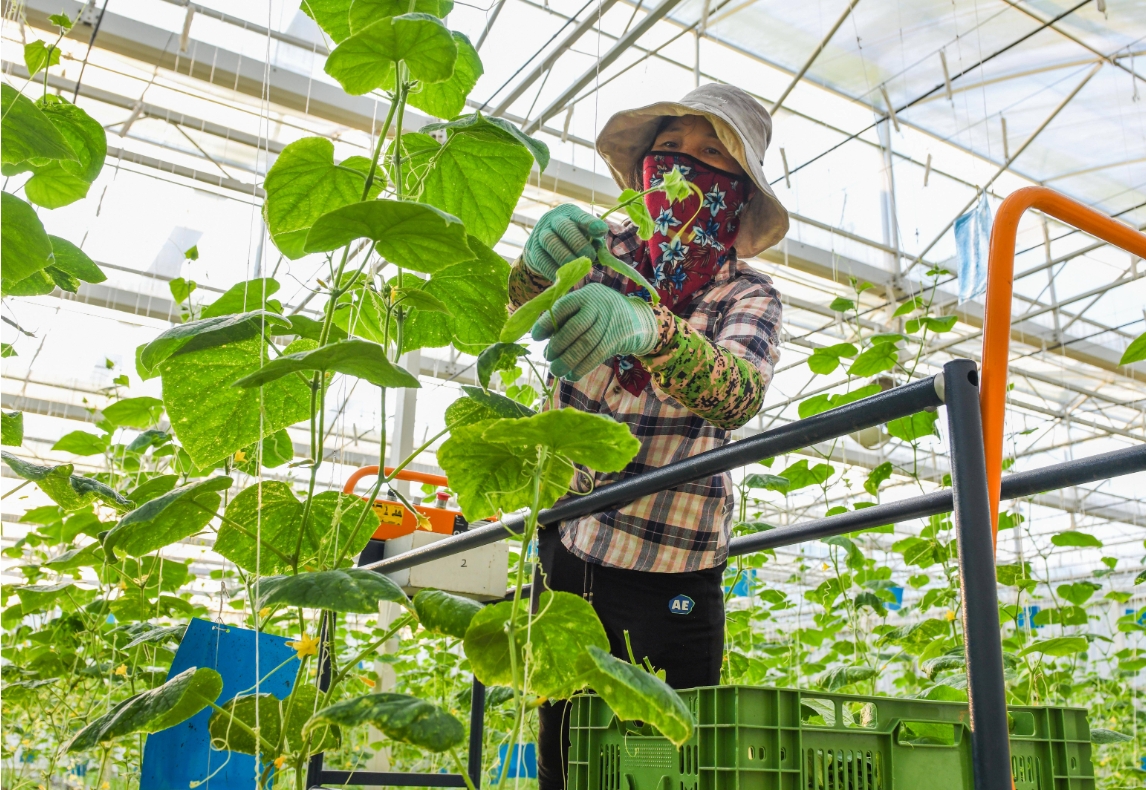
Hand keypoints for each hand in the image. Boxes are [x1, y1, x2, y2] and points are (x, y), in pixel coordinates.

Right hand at [522, 205, 607, 280]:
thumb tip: (602, 254)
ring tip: (577, 267)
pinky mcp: (533, 251)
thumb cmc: (571, 239)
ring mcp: (540, 234)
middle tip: (590, 257)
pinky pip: (542, 260)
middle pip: (564, 227)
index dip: (590, 223)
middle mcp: (553, 220)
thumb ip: (594, 241)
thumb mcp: (584, 235)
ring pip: (551, 242)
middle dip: (579, 243)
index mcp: (570, 213)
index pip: (580, 216)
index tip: (601, 231)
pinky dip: (554, 269)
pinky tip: (564, 275)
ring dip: (566, 257)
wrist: (543, 246)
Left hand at [532, 283, 657, 380]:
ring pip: (586, 344)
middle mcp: (598, 306)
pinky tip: (572, 375)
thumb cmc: (600, 314)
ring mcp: (610, 322)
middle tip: (548, 357)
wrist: (637, 318)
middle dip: (558, 345)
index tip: (535, 337)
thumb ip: (566, 318)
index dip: (547, 323)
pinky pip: (597, 356)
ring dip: (568, 361)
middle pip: (575, 327)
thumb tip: (543, 339)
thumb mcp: (585, 306)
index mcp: (585, 295)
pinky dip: (582, 368)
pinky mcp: (617, 339)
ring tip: (557, 371)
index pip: (563, 307)